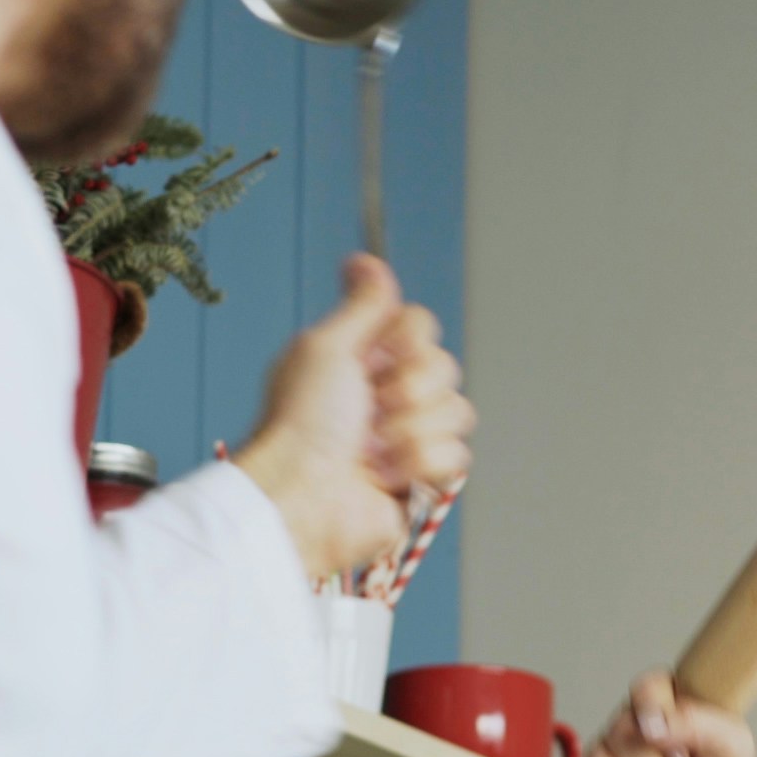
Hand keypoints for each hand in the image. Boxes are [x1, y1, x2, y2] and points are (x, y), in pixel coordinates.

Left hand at [234, 256, 472, 582]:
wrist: (303, 494)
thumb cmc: (301, 425)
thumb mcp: (325, 347)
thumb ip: (362, 306)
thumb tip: (365, 261)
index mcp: (367, 360)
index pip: (422, 326)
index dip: (406, 341)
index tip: (374, 357)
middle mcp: (391, 395)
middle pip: (445, 367)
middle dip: (407, 390)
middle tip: (368, 409)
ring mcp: (409, 438)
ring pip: (456, 413)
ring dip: (408, 432)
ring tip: (369, 450)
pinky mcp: (424, 479)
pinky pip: (455, 458)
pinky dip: (417, 466)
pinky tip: (382, 476)